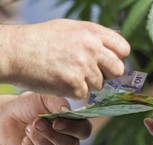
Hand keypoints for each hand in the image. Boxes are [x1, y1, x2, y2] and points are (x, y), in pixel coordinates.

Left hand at [0, 92, 91, 144]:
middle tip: (36, 122)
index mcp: (74, 125)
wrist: (8, 115)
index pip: (84, 131)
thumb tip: (67, 111)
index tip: (56, 122)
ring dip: (39, 140)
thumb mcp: (45, 98)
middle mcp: (68, 141)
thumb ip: (58, 103)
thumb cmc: (31, 105)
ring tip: (29, 127)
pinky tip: (24, 139)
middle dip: (52, 135)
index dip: (73, 129)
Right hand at [1, 19, 129, 97]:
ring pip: (100, 85)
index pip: (123, 49)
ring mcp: (83, 67)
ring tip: (68, 74)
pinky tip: (61, 81)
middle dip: (107, 74)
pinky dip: (74, 92)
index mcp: (93, 32)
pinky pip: (84, 94)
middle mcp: (91, 48)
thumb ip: (95, 36)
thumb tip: (118, 40)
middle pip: (118, 70)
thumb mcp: (71, 28)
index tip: (108, 63)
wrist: (15, 51)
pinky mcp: (74, 84)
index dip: (117, 58)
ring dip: (87, 84)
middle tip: (92, 73)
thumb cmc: (42, 40)